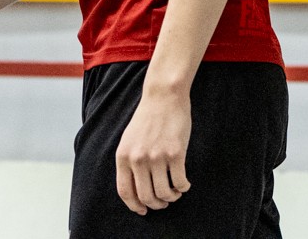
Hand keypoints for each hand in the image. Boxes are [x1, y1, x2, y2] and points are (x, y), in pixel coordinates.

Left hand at [114, 82, 192, 214]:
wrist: (164, 96)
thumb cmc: (148, 117)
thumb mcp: (129, 139)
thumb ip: (129, 162)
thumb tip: (136, 189)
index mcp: (123, 156)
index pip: (125, 192)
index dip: (135, 206)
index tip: (143, 210)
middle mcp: (138, 159)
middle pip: (146, 197)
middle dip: (156, 204)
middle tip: (163, 202)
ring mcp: (157, 156)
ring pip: (164, 193)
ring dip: (171, 197)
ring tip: (175, 192)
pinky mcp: (175, 153)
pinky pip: (180, 182)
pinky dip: (183, 188)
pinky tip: (184, 184)